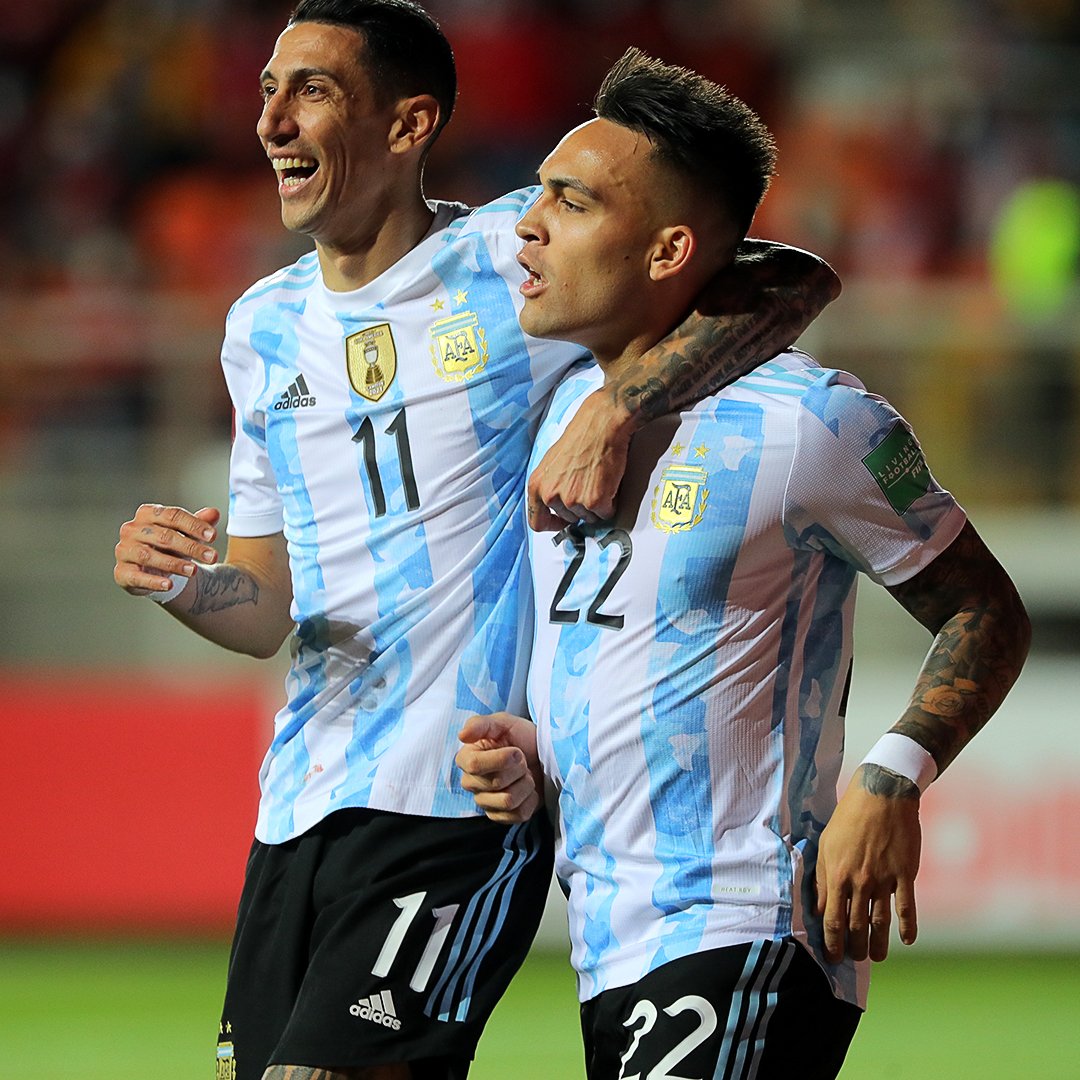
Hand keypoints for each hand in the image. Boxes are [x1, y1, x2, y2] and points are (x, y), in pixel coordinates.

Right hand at [114, 503, 219, 597]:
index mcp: (147, 513)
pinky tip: (169, 585)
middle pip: (164, 536)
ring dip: (174, 564)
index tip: (213, 536)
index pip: (172, 515)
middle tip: (212, 557)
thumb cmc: (172, 545)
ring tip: (194, 571)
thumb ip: (200, 523)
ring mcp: (124, 551)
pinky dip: (153, 581)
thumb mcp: (187, 533)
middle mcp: (131, 529)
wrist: (155, 569)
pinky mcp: (122, 572)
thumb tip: (214, 513)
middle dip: (191, 547)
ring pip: (149, 555)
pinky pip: (136, 577)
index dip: (194, 525)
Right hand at [456, 712, 542, 823]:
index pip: (474, 765)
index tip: (516, 750)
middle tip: (522, 760)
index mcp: (467, 758)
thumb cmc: (520, 736)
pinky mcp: (501, 816)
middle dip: (517, 769)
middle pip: (495, 783)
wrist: (542, 752)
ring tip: (525, 774)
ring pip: (508, 801)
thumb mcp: (502, 722)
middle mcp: (471, 782)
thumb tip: (462, 735)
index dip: (500, 759)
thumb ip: (480, 724)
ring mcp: (485, 802)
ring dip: (525, 785)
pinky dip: (530, 800)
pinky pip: (517, 815)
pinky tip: (528, 790)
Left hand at [526, 388, 632, 530]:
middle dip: (579, 508)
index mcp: (537, 485)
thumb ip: (550, 486)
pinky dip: (610, 503)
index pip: (536, 521)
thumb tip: (555, 504)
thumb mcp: (551, 462)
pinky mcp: (595, 501)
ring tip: (598, 480)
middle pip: (567, 519)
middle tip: (587, 487)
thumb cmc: (579, 438)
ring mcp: (573, 500)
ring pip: (587, 517)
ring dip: (595, 505)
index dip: (551, 525)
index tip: (560, 524)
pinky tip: (608, 484)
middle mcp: (551, 495)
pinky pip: (605, 513)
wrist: (601, 425)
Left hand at [815, 766, 921, 962]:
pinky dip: (908, 926)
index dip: (832, 942)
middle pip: (857, 925)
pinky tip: (906, 940)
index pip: (833, 919)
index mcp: (837, 875)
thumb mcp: (826, 845)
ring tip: (877, 957)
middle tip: (855, 959)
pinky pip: (907, 907)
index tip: (832, 956)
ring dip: (879, 943)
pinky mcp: (905, 874)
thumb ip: (823, 879)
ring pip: (881, 921)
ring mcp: (884, 879)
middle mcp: (860, 881)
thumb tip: (819, 908)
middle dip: (855, 947)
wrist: (881, 796)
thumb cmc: (848, 819)